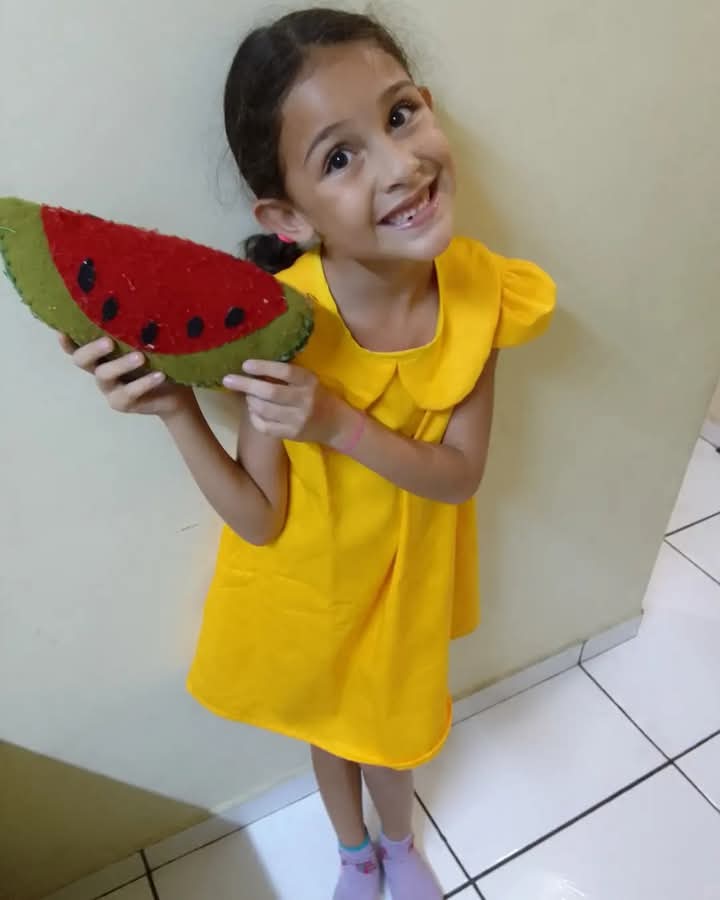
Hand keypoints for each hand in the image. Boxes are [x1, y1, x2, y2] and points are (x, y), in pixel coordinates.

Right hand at [59, 334, 194, 420]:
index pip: (76, 343)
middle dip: (92, 349)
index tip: (62, 330)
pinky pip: (128, 393)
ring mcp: (107, 388)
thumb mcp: (145, 342)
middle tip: (108, 342)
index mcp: (99, 352)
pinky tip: (159, 375)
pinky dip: (144, 383)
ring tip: (140, 356)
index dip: (66, 339)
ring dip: (121, 364)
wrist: (174, 393)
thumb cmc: (157, 360)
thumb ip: (136, 329)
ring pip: (104, 375)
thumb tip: (141, 299)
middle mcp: (98, 368)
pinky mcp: (120, 403)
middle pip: (81, 360)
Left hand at [223, 360, 351, 444]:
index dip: (263, 367)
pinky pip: (265, 426)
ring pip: (264, 410)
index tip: (245, 364)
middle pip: (270, 393)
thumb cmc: (319, 396)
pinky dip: (254, 417)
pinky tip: (252, 411)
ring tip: (247, 396)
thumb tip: (254, 369)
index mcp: (309, 382)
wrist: (337, 425)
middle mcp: (304, 401)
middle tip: (228, 380)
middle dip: (246, 385)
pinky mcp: (292, 434)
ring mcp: (297, 420)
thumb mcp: (309, 381)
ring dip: (250, 401)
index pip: (285, 372)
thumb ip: (287, 376)